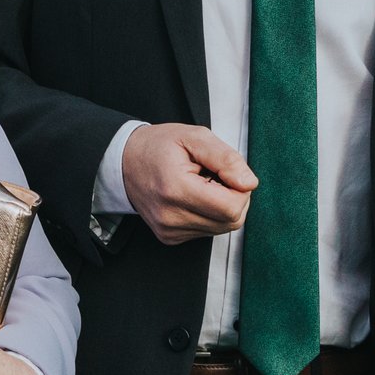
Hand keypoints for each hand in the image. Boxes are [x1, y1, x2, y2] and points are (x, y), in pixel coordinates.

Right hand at [122, 123, 256, 244]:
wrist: (124, 162)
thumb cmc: (158, 146)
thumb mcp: (195, 137)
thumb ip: (226, 159)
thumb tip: (249, 183)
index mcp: (176, 189)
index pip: (232, 207)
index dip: (240, 188)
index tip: (226, 172)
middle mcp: (170, 216)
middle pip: (232, 220)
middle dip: (234, 197)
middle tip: (215, 176)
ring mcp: (169, 230)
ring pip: (223, 227)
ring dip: (221, 206)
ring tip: (201, 185)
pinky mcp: (170, 237)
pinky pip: (208, 230)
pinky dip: (209, 214)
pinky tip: (193, 197)